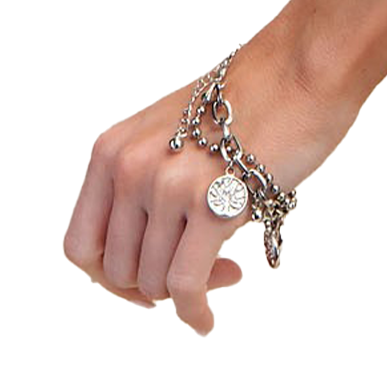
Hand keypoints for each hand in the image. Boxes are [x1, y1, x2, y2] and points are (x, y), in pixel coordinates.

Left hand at [64, 33, 360, 334]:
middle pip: (118, 270)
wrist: (306, 64)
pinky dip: (194, 314)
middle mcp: (130, 168)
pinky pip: (185, 286)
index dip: (108, 278)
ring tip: (226, 272)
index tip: (142, 284)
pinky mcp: (211, 205)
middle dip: (156, 285)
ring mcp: (168, 186)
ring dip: (187, 292)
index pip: (81, 245)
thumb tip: (146, 268)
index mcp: (114, 150)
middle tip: (203, 271)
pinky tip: (206, 322)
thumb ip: (149, 185)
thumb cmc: (256, 99)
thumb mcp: (175, 135)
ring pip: (154, 282)